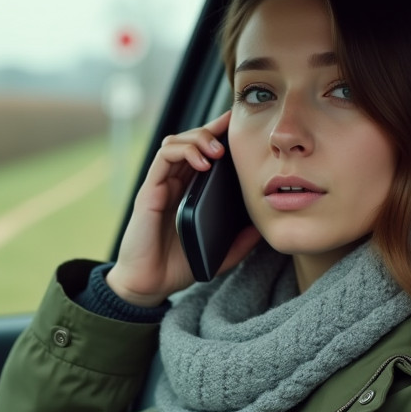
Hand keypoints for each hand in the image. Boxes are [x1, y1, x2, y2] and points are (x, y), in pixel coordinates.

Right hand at [106, 110, 260, 307]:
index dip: (220, 135)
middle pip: (190, 140)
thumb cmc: (177, 267)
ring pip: (176, 142)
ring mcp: (161, 185)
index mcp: (190, 192)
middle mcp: (174, 183)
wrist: (148, 284)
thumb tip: (262, 229)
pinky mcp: (149, 190)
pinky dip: (184, 152)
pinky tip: (203, 163)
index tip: (241, 127)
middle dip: (212, 130)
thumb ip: (239, 242)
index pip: (203, 153)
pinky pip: (164, 158)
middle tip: (232, 133)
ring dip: (198, 138)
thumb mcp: (219, 255)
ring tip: (218, 151)